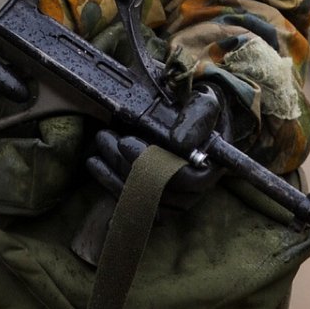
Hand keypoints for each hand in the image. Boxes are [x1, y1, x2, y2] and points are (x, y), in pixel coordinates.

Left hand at [85, 85, 232, 209]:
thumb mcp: (204, 101)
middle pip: (159, 191)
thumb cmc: (200, 105)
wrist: (193, 111)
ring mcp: (179, 199)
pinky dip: (115, 189)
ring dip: (115, 176)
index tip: (125, 142)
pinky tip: (98, 170)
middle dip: (125, 165)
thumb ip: (195, 117)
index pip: (186, 178)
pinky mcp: (160, 202)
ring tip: (97, 151)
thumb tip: (178, 143)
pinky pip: (137, 207)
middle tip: (104, 138)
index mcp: (212, 165)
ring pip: (145, 202)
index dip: (152, 164)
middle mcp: (197, 188)